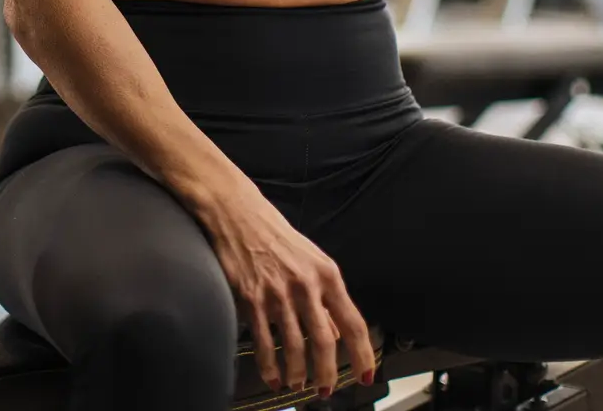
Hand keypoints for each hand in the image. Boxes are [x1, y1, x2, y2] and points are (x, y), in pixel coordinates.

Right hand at [196, 181, 375, 397]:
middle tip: (326, 390)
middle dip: (327, 373)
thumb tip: (337, 332)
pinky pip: (264, 342)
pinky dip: (269, 366)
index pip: (353, 323)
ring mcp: (277, 293)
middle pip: (325, 342)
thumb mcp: (311, 261)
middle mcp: (306, 285)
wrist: (237, 213)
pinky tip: (273, 378)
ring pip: (295, 346)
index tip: (366, 375)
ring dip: (298, 373)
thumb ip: (325, 298)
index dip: (362, 354)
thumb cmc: (275, 235)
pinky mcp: (251, 298)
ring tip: (297, 384)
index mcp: (327, 275)